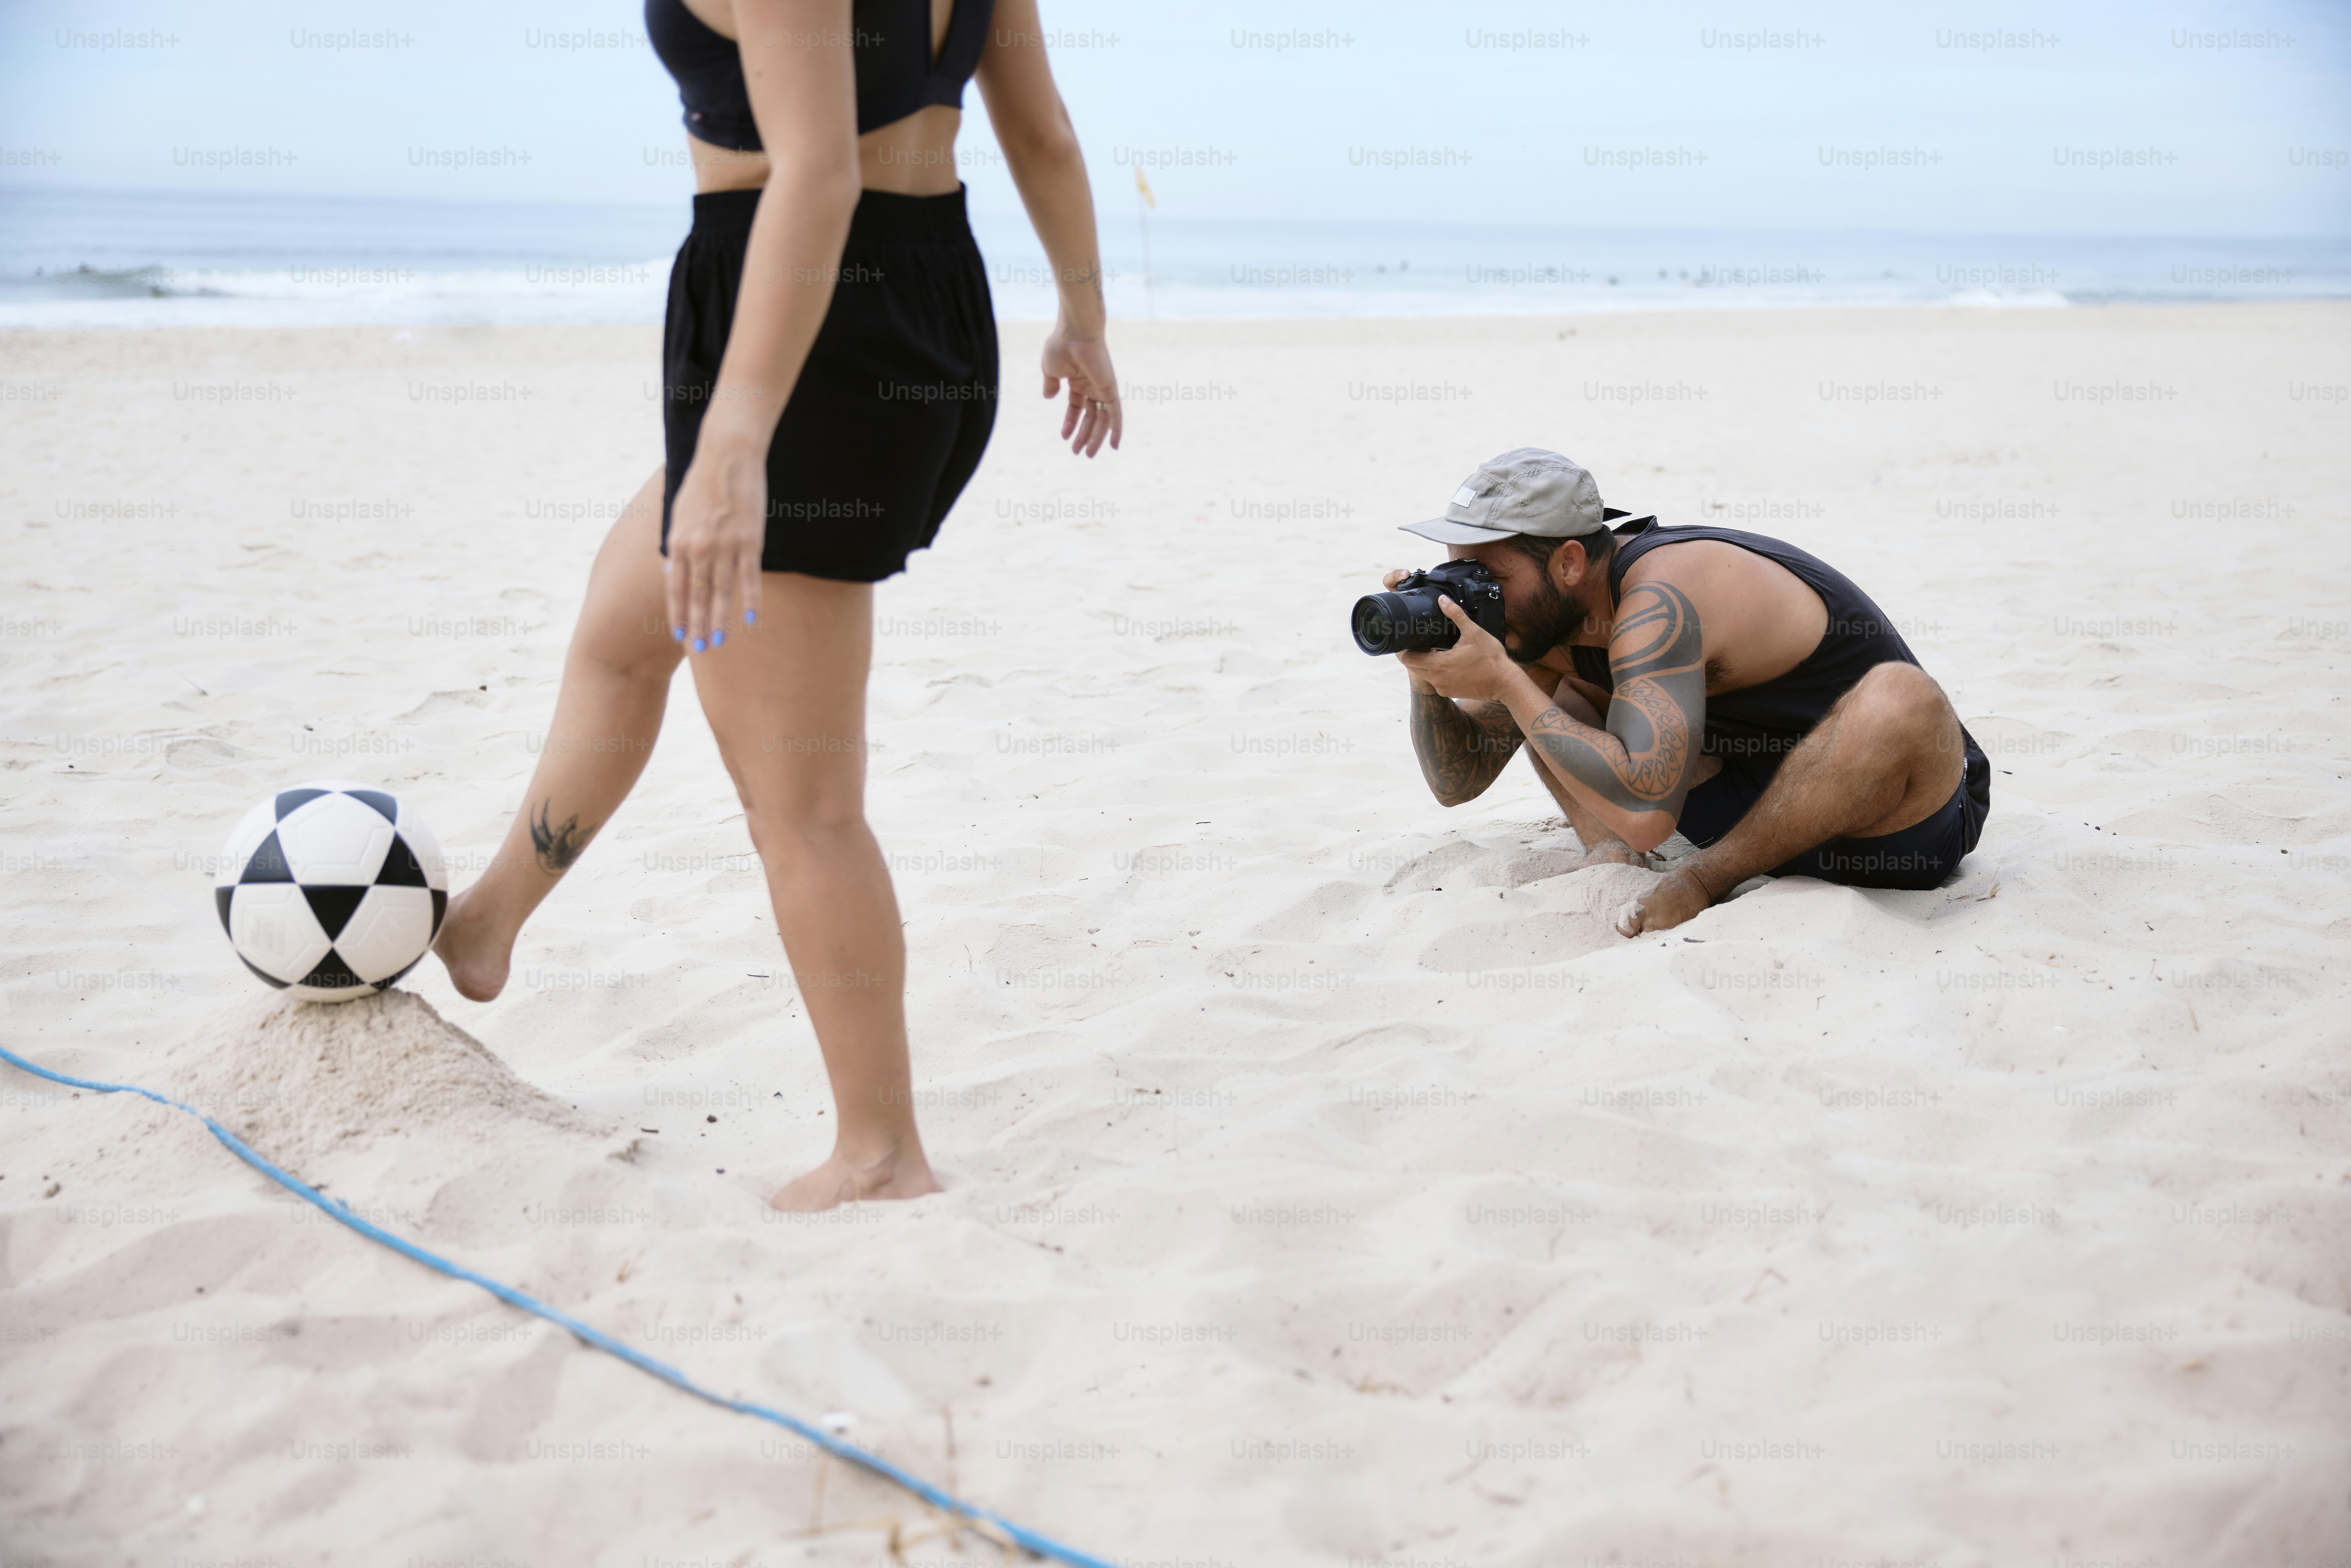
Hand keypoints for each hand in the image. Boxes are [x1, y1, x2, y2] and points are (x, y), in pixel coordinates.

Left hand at [664, 443, 765, 653]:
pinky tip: (750, 619)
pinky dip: (750, 599)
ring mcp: (725, 545)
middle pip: (698, 595)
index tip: (679, 634)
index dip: (678, 612)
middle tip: (700, 648)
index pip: (677, 587)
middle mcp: (699, 547)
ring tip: (718, 642)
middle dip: (698, 624)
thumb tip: (672, 571)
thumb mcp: (679, 512)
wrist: (726, 454)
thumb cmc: (702, 482)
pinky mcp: (750, 540)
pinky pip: (749, 577)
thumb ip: (676, 544)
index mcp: (679, 541)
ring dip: (719, 620)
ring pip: (721, 591)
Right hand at [1041, 326, 1120, 456]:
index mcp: (1078, 381)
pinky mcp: (1110, 390)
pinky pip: (1116, 414)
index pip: (1076, 407)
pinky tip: (1114, 445)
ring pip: (1102, 420)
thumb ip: (1050, 384)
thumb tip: (1048, 397)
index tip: (1064, 437)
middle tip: (1077, 452)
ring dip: (1095, 437)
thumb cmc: (1061, 346)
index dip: (1070, 422)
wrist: (1075, 332)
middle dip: (1084, 435)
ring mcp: (1102, 388)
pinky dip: (1117, 430)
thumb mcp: (1050, 369)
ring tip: (1088, 454)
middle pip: (1091, 417)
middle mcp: (1092, 386)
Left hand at [1395, 595, 1514, 703]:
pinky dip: (1436, 672)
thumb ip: (1455, 614)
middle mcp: (1436, 680)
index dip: (1404, 648)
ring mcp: (1442, 688)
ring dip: (1424, 663)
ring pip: (1423, 675)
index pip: (1407, 659)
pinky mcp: (1449, 693)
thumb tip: (1443, 600)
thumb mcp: (1473, 632)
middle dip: (1413, 655)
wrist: (1504, 682)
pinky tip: (1447, 661)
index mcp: (1438, 665)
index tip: (1410, 640)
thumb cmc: (1491, 658)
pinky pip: (1435, 681)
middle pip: (1412, 667)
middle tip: (1421, 643)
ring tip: (1434, 650)